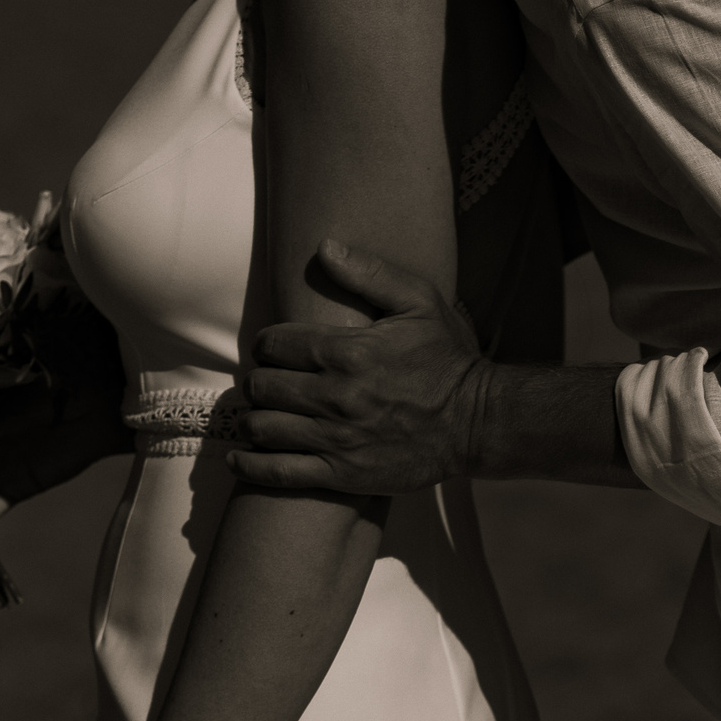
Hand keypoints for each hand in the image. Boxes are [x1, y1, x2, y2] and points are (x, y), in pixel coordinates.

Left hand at [234, 241, 486, 495]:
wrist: (479, 422)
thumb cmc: (449, 360)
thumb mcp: (420, 302)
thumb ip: (370, 273)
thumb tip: (324, 247)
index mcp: (347, 352)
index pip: (273, 344)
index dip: (267, 345)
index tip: (276, 350)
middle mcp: (335, 396)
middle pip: (262, 386)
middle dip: (261, 381)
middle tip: (272, 382)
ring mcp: (336, 438)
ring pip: (263, 427)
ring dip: (255, 418)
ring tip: (264, 414)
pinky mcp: (341, 473)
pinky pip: (278, 473)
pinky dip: (251, 465)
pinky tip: (241, 457)